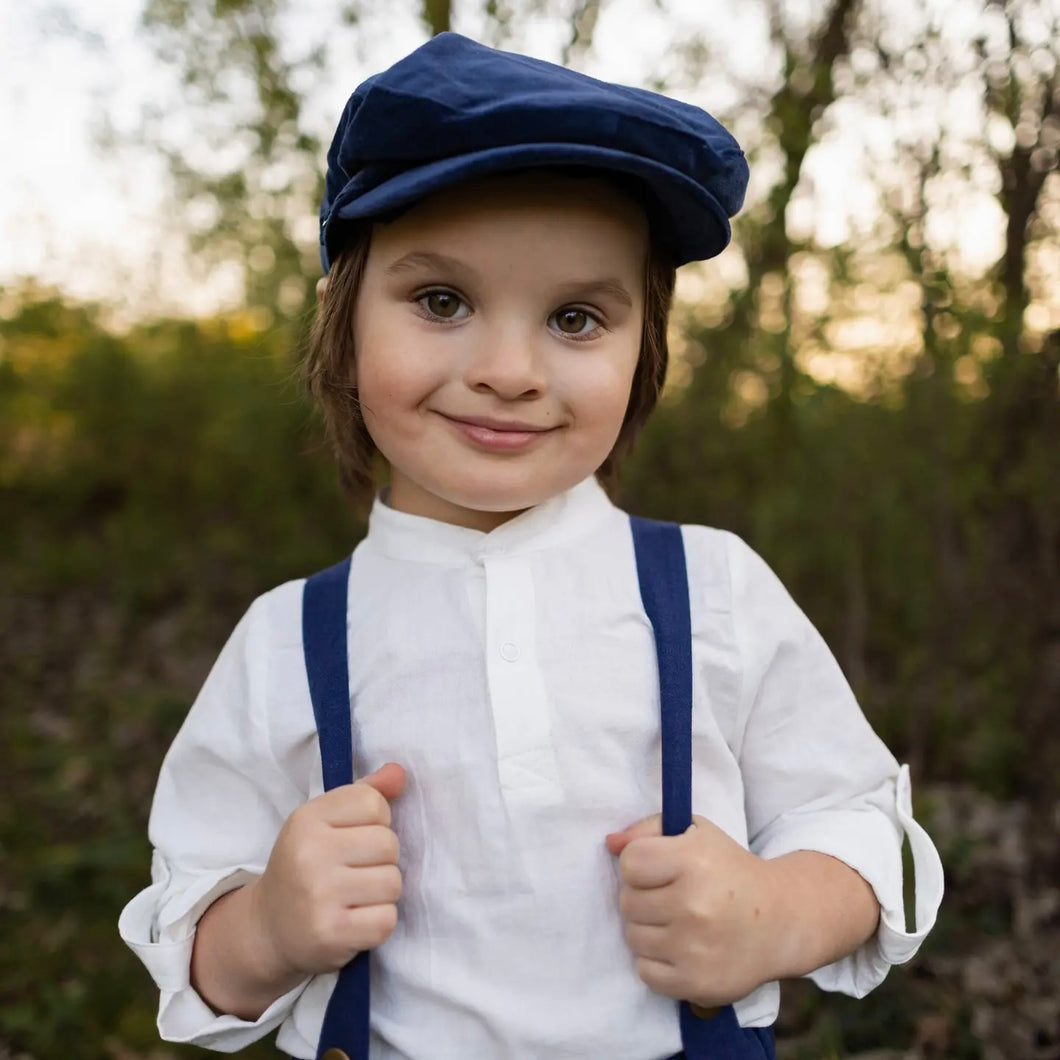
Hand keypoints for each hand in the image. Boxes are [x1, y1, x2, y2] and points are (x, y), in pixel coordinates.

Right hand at [250, 762, 406, 978]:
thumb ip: (365, 794)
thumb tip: (399, 773)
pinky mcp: (331, 933)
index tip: (356, 837)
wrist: (268, 928)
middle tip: (357, 871)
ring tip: (356, 896)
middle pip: (388, 843)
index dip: (376, 821)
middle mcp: (309, 853)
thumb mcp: (324, 822)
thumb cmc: (306, 865)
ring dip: (383, 892)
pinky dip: (378, 922)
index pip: (373, 803)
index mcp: (307, 819)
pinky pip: (386, 920)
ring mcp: (319, 895)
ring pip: (393, 882)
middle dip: (383, 859)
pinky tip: (355, 920)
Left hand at [606, 814, 782, 1007]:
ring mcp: (694, 948)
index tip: (661, 868)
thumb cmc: (729, 870)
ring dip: (649, 930)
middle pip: (627, 902)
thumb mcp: (695, 833)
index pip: (630, 863)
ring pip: (633, 938)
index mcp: (693, 860)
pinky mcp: (696, 983)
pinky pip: (645, 972)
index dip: (640, 864)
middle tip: (672, 897)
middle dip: (644, 897)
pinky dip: (658, 963)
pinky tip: (682, 949)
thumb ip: (649, 830)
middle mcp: (694, 905)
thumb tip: (611, 843)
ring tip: (678, 922)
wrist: (780, 921)